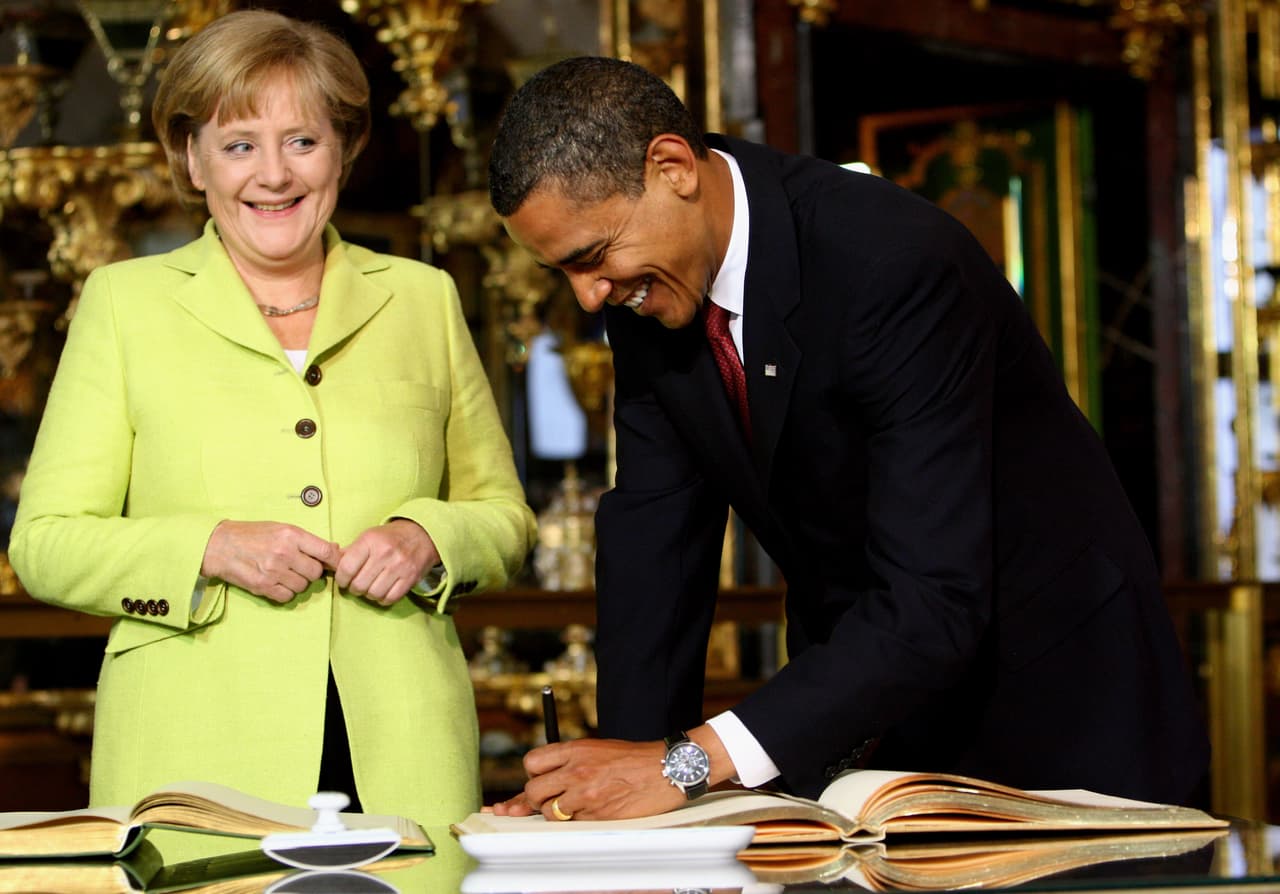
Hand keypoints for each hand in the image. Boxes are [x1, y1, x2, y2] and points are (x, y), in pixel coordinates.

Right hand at [201, 520, 340, 603]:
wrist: (219, 545)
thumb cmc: (252, 534)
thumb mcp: (280, 528)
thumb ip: (306, 540)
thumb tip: (334, 549)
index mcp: (291, 535)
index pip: (326, 551)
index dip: (335, 560)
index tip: (335, 564)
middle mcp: (284, 553)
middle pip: (316, 572)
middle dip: (312, 571)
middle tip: (301, 567)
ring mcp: (273, 571)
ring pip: (302, 586)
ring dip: (298, 582)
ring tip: (285, 573)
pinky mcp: (263, 586)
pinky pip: (287, 596)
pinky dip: (285, 592)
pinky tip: (276, 582)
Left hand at [335, 518, 438, 605]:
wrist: (422, 534)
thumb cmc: (390, 537)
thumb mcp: (368, 537)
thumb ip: (349, 552)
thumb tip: (328, 564)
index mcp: (370, 540)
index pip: (346, 568)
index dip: (341, 579)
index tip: (343, 580)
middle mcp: (385, 553)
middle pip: (359, 584)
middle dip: (355, 588)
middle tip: (358, 584)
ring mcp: (399, 566)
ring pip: (374, 593)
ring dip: (369, 594)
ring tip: (371, 587)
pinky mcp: (411, 578)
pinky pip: (390, 598)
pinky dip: (383, 599)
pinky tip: (382, 591)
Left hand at [492, 739, 684, 820]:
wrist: (664, 770)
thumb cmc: (633, 759)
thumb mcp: (597, 748)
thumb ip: (569, 760)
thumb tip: (542, 777)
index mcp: (576, 750)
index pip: (532, 762)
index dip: (533, 773)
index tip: (541, 778)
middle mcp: (577, 771)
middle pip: (533, 791)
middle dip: (537, 798)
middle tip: (550, 798)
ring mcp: (586, 795)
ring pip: (550, 812)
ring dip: (557, 812)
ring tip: (574, 804)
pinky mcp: (597, 815)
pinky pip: (573, 824)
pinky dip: (578, 821)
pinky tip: (593, 810)